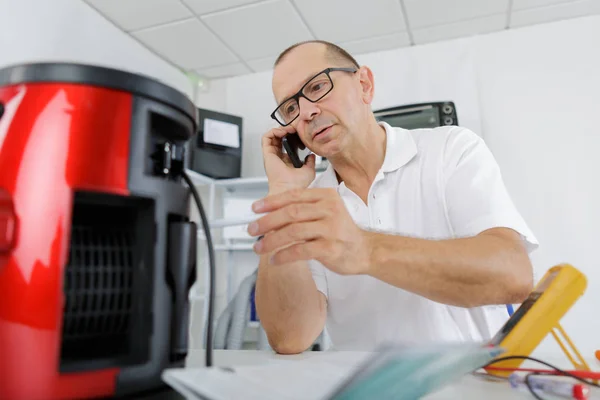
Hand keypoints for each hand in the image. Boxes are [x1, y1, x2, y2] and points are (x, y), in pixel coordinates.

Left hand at [248, 188, 370, 274]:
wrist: (365, 250)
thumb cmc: (342, 232)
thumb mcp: (326, 212)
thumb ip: (303, 210)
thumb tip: (271, 214)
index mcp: (325, 197)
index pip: (293, 196)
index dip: (271, 202)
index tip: (255, 208)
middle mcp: (329, 210)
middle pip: (290, 213)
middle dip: (267, 221)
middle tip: (252, 229)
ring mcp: (330, 228)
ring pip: (293, 231)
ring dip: (272, 240)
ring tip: (259, 247)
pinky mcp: (330, 247)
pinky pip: (301, 250)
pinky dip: (284, 255)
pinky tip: (275, 259)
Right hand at [262, 126, 315, 193]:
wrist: (290, 188)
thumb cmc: (297, 184)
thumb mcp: (309, 171)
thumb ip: (310, 162)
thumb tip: (311, 155)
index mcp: (286, 161)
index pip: (286, 144)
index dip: (292, 136)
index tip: (300, 133)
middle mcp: (277, 158)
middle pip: (279, 138)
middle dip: (287, 130)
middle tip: (295, 129)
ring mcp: (272, 155)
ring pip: (272, 136)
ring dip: (280, 129)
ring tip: (289, 129)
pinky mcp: (267, 154)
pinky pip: (266, 138)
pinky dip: (273, 131)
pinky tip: (283, 132)